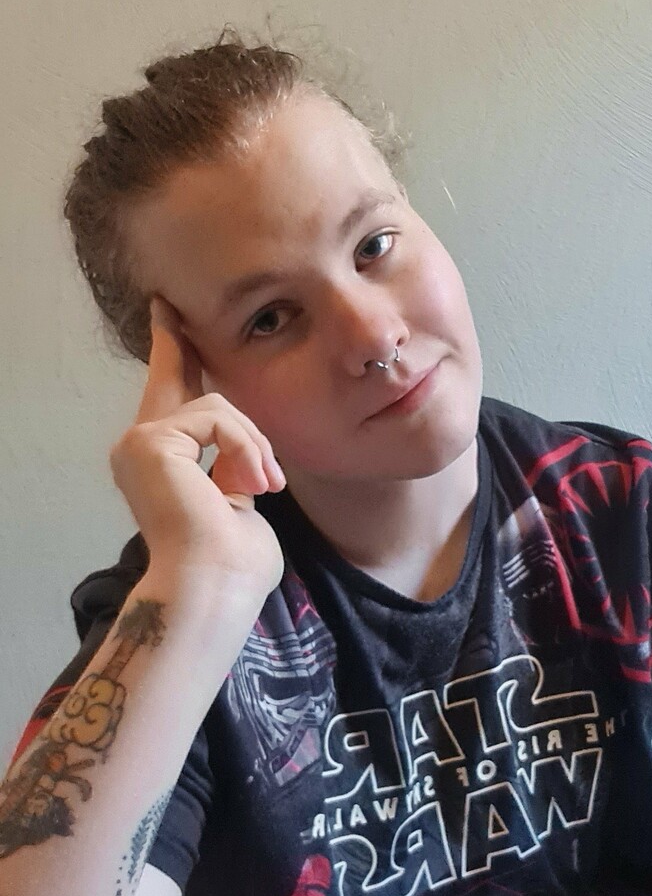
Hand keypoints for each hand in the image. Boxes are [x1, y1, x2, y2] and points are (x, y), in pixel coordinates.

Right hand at [108, 294, 286, 602]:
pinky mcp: (152, 441)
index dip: (173, 360)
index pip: (172, 403)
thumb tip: (245, 452)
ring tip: (268, 485)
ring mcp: (140, 443)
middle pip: (172, 379)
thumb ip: (234, 468)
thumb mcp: (239, 502)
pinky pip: (218, 418)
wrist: (214, 589)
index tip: (170, 322)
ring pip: (217, 406)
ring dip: (254, 444)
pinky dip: (246, 446)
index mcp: (161, 466)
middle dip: (175, 342)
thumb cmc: (232, 567)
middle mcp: (139, 450)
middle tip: (168, 306)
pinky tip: (254, 481)